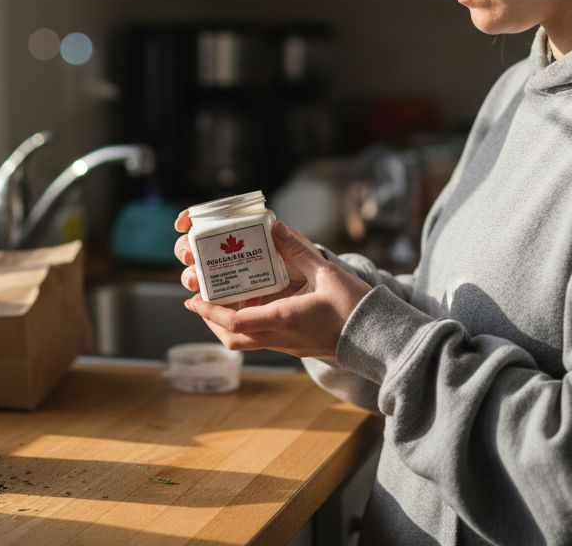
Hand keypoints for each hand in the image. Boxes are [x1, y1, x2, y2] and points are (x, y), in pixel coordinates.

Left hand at [173, 212, 371, 357]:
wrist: (377, 338)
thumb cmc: (355, 306)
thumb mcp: (326, 272)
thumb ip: (298, 249)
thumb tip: (275, 226)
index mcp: (285, 319)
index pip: (236, 321)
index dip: (210, 311)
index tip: (193, 299)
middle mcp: (281, 337)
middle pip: (233, 339)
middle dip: (211, 321)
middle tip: (200, 301)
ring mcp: (287, 346)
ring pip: (245, 342)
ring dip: (226, 325)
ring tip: (218, 303)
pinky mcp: (294, 346)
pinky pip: (260, 340)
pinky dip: (245, 326)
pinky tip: (248, 306)